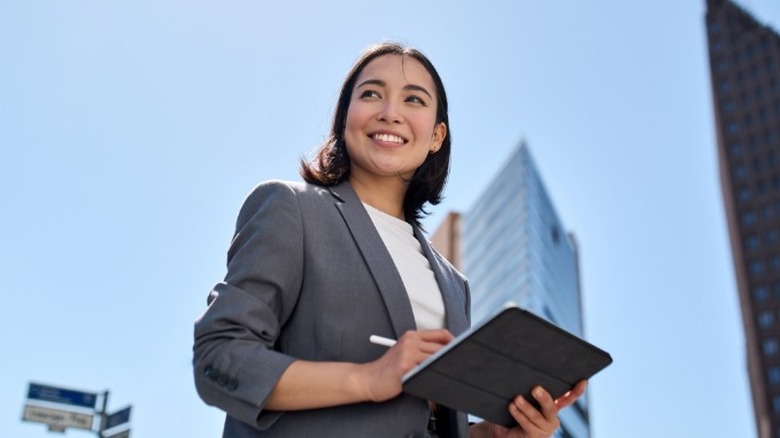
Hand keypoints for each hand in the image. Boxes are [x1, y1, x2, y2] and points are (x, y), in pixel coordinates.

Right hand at [359, 329, 453, 401]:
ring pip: (436, 359)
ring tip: (451, 375)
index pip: (441, 334)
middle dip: (453, 358)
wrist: (369, 379)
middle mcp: (410, 341)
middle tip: (461, 366)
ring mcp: (408, 354)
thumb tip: (448, 354)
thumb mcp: (404, 352)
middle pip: (442, 347)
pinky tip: (437, 382)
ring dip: (445, 368)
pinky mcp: (406, 367)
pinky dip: (434, 377)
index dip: (455, 342)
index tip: (461, 352)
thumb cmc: (389, 369)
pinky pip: (427, 372)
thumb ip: (423, 350)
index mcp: (411, 335)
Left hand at [473, 380, 587, 437]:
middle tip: (535, 389)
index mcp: (552, 408)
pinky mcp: (534, 436)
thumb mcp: (523, 396)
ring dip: (526, 407)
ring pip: (537, 416)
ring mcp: (544, 429)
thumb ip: (528, 388)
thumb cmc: (514, 409)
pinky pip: (527, 424)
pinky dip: (519, 415)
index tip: (583, 381)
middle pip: (551, 408)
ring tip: (517, 399)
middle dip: (544, 398)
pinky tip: (512, 407)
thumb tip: (526, 369)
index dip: (576, 391)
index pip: (568, 399)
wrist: (505, 430)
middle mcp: (551, 419)